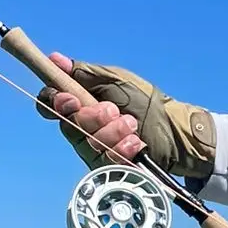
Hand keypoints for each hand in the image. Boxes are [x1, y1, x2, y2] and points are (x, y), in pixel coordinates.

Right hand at [35, 53, 216, 178]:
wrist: (176, 131)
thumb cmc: (147, 103)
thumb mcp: (117, 81)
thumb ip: (86, 74)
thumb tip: (55, 59)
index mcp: (81, 105)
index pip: (51, 105)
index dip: (56, 103)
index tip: (71, 99)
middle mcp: (84, 129)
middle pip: (69, 127)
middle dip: (93, 117)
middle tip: (115, 111)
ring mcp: (96, 151)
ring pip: (87, 146)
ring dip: (111, 133)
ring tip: (132, 125)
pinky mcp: (110, 169)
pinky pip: (104, 163)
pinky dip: (120, 151)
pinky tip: (135, 143)